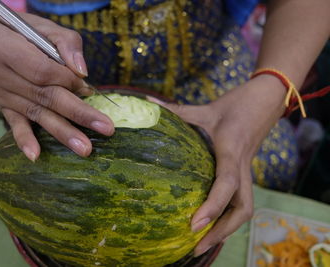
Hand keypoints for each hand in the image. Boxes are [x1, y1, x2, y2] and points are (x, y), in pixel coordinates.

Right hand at [0, 11, 113, 159]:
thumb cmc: (26, 32)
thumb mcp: (47, 28)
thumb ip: (67, 45)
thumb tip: (82, 73)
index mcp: (7, 48)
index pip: (43, 71)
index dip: (67, 80)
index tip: (86, 86)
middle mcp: (0, 73)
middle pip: (45, 96)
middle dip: (78, 113)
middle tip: (106, 129)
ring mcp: (0, 93)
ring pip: (36, 113)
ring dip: (62, 132)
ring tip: (85, 149)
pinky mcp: (3, 107)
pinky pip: (15, 124)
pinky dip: (25, 140)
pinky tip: (36, 156)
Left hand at [147, 74, 286, 255]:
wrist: (267, 101)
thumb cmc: (237, 104)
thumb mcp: (206, 109)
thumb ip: (177, 110)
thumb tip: (148, 104)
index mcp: (231, 151)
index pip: (226, 184)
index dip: (212, 206)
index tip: (193, 225)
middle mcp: (241, 167)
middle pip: (242, 209)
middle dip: (222, 231)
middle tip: (196, 246)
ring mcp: (245, 172)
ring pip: (244, 209)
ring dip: (226, 229)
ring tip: (202, 244)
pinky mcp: (244, 173)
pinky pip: (240, 202)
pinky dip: (227, 217)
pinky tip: (211, 225)